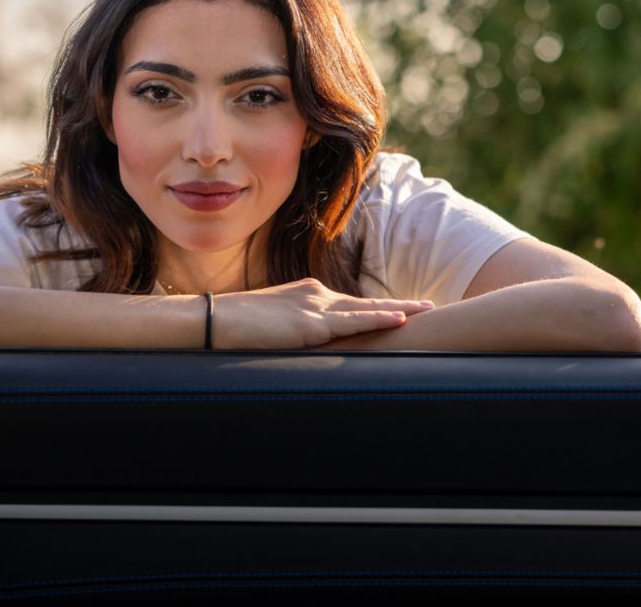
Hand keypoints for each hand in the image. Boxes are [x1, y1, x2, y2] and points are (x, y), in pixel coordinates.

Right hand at [211, 278, 432, 349]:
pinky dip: (378, 319)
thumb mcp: (271, 325)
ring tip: (427, 311)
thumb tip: (304, 346)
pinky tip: (399, 319)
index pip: (350, 303)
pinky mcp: (309, 325)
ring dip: (399, 310)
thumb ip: (293, 331)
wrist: (211, 320)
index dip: (376, 308)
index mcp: (305, 294)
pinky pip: (352, 322)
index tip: (402, 311)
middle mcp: (314, 295)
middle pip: (364, 303)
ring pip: (365, 309)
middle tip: (428, 307)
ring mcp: (313, 307)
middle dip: (398, 306)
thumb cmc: (235, 327)